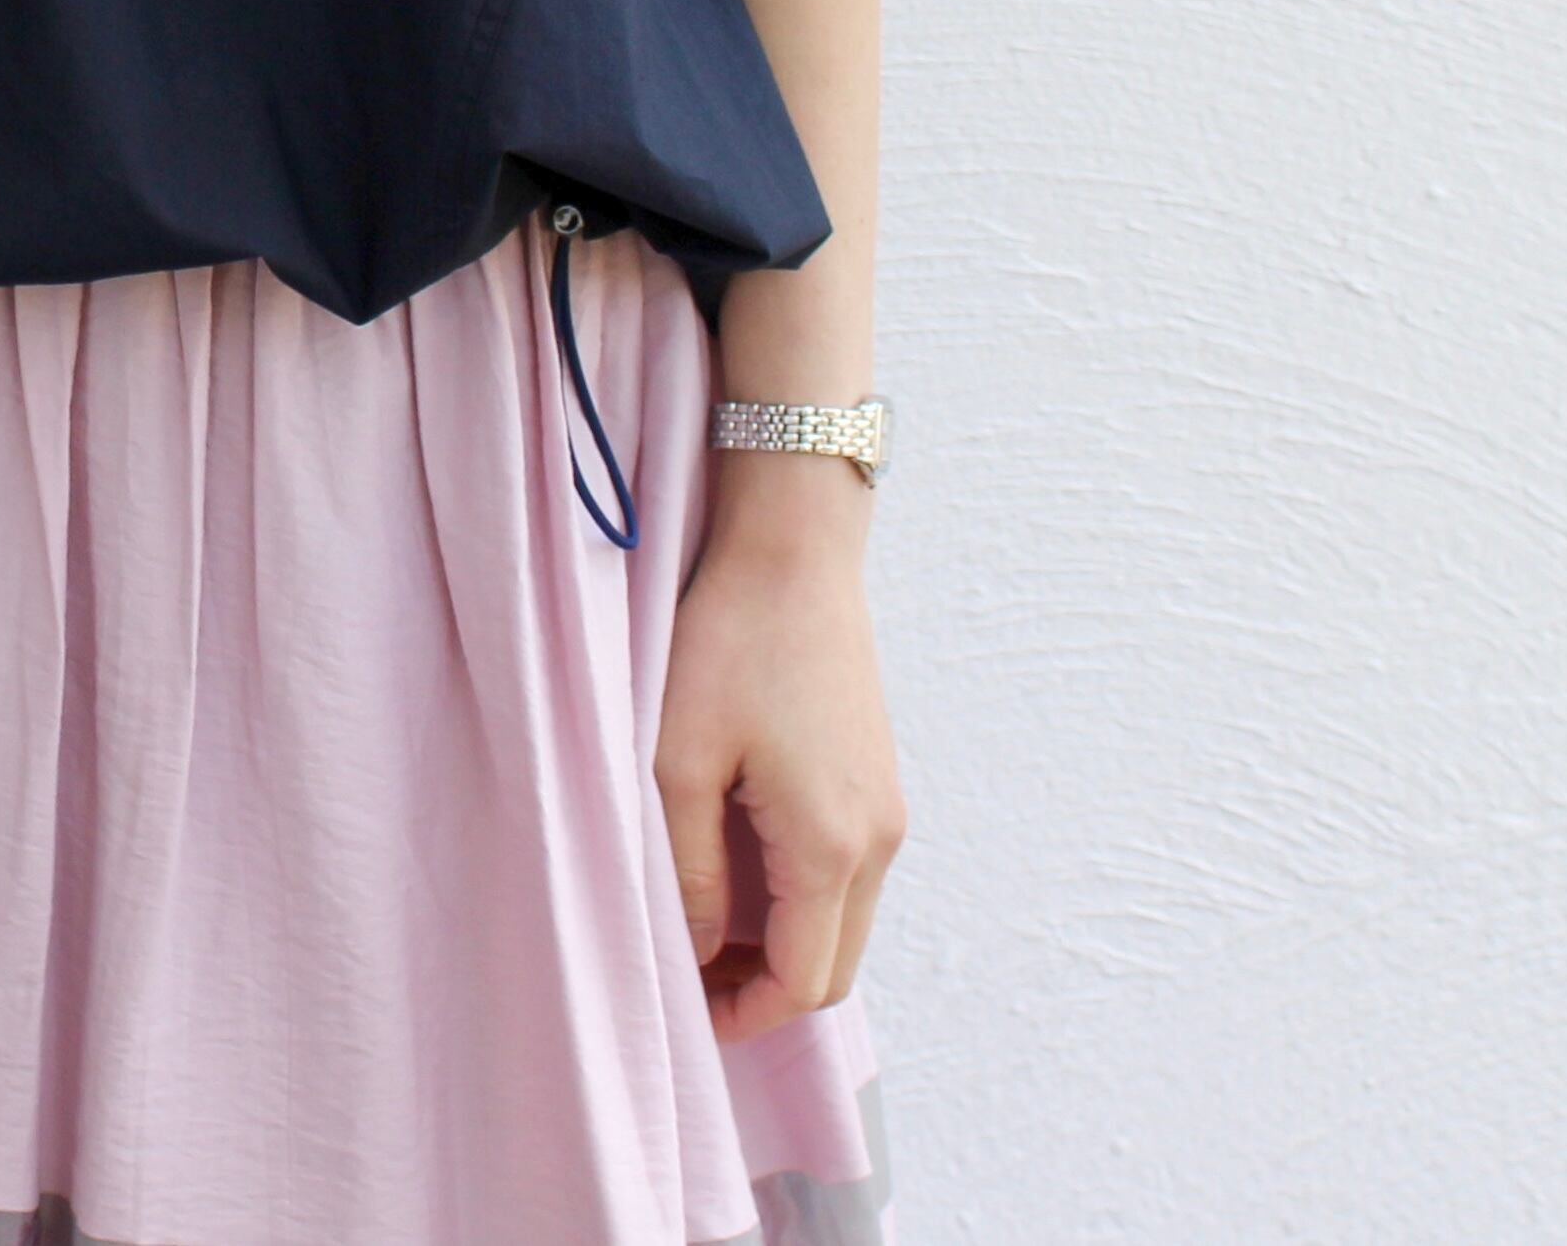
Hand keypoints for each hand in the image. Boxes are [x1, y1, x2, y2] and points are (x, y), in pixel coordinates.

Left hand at [652, 464, 903, 1040]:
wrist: (794, 553)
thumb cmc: (729, 643)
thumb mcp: (679, 760)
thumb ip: (690, 870)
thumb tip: (700, 950)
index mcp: (832, 846)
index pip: (806, 983)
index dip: (746, 1013)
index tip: (687, 1010)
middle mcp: (878, 840)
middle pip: (834, 967)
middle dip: (764, 988)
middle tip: (687, 973)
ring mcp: (887, 810)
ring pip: (842, 923)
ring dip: (781, 942)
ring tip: (700, 918)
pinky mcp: (878, 781)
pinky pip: (846, 874)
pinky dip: (798, 897)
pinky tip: (735, 865)